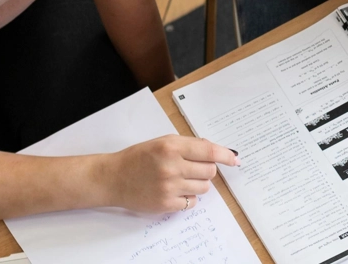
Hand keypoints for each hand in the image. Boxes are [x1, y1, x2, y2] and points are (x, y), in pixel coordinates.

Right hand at [97, 135, 240, 212]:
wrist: (113, 178)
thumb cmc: (138, 158)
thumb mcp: (161, 142)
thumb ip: (188, 145)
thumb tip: (218, 152)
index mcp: (171, 147)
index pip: (209, 151)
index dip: (226, 155)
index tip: (235, 159)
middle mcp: (171, 166)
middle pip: (210, 171)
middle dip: (205, 170)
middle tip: (191, 169)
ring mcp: (169, 187)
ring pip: (204, 188)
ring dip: (198, 184)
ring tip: (181, 180)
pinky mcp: (165, 203)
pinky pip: (192, 202)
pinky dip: (188, 197)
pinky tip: (175, 191)